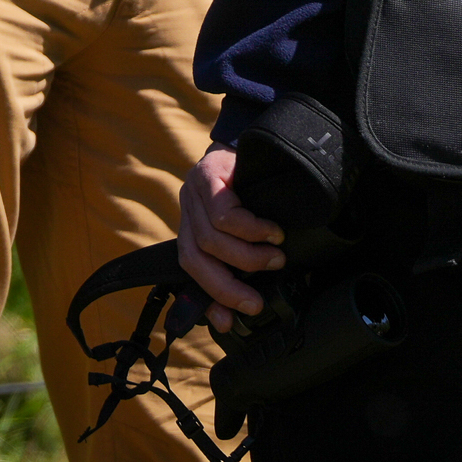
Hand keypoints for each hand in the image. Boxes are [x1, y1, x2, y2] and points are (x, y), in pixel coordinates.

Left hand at [178, 147, 284, 332]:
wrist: (261, 140)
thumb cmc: (255, 187)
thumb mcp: (242, 225)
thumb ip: (236, 260)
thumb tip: (235, 311)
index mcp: (191, 225)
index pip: (190, 268)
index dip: (207, 298)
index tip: (228, 322)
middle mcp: (186, 209)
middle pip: (195, 258)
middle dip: (226, 286)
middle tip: (256, 300)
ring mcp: (193, 190)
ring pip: (211, 239)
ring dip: (247, 256)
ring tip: (275, 257)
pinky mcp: (207, 174)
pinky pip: (224, 214)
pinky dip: (251, 230)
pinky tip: (270, 232)